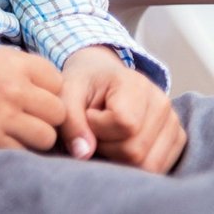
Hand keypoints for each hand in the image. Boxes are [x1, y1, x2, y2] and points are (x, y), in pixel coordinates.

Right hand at [0, 34, 66, 151]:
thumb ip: (14, 72)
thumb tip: (40, 96)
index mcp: (14, 60)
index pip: (59, 84)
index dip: (47, 93)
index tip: (30, 98)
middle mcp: (14, 86)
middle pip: (58, 113)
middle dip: (45, 119)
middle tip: (22, 119)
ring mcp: (2, 114)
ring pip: (46, 137)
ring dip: (33, 139)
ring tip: (8, 132)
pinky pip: (21, 153)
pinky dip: (12, 151)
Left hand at [58, 45, 184, 172]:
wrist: (103, 78)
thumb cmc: (84, 85)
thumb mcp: (67, 93)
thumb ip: (71, 121)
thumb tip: (84, 154)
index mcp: (136, 84)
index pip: (125, 124)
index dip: (98, 127)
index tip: (88, 113)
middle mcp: (162, 102)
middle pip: (136, 150)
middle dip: (106, 146)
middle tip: (95, 128)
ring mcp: (174, 122)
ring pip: (148, 164)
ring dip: (119, 158)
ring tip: (108, 135)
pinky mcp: (178, 139)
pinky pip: (157, 167)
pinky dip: (135, 164)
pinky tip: (122, 143)